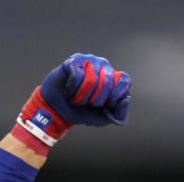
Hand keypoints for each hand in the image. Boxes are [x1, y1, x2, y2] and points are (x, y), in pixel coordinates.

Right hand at [14, 53, 130, 152]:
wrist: (58, 111)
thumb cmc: (82, 112)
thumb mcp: (103, 118)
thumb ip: (119, 114)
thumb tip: (126, 98)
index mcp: (114, 78)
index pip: (124, 80)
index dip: (116, 95)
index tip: (107, 105)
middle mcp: (103, 66)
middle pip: (107, 81)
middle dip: (96, 100)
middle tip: (87, 103)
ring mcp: (88, 61)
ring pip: (91, 79)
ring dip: (82, 97)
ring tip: (76, 98)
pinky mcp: (73, 61)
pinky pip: (77, 76)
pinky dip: (71, 90)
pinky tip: (68, 91)